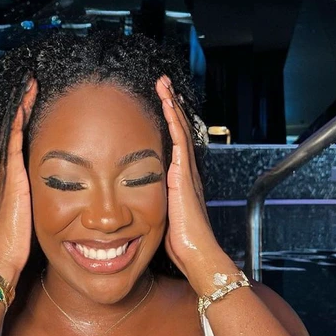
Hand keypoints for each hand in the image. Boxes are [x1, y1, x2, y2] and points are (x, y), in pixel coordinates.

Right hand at [0, 77, 37, 286]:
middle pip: (15, 132)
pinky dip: (19, 121)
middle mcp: (8, 173)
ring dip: (21, 108)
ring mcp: (8, 173)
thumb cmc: (20, 246)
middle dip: (23, 109)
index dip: (27, 125)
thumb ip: (46, 208)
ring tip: (29, 86)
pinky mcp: (12, 177)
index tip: (37, 106)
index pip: (20, 145)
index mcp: (14, 183)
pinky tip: (26, 104)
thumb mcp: (35, 220)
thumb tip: (67, 206)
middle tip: (32, 85)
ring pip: (14, 131)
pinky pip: (14, 141)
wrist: (4, 258)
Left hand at [155, 76, 231, 293]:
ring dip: (171, 104)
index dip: (169, 122)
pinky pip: (179, 138)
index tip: (161, 104)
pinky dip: (173, 119)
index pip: (175, 142)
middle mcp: (186, 170)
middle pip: (179, 129)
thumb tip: (138, 204)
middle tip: (163, 84)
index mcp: (181, 179)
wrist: (196, 252)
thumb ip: (156, 204)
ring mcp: (187, 169)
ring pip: (180, 128)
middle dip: (171, 105)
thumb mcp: (162, 217)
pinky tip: (167, 103)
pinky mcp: (183, 173)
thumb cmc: (181, 242)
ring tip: (164, 84)